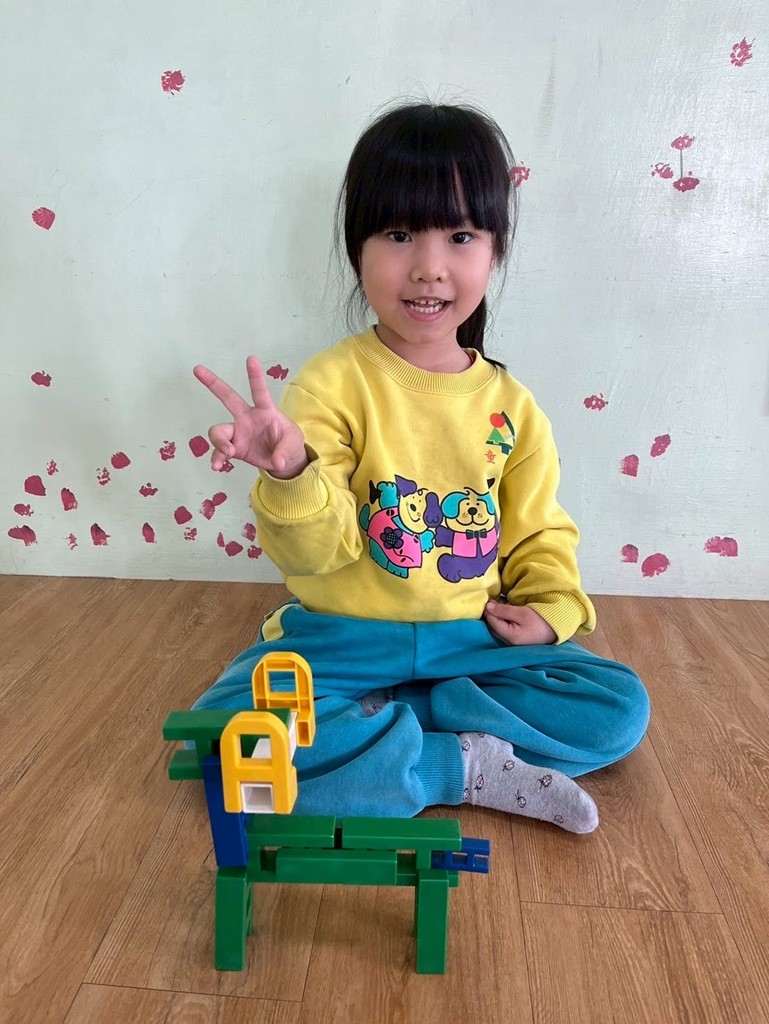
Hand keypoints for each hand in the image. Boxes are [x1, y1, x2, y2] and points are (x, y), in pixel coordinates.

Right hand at [193, 357, 307, 476]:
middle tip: (197, 369)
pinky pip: (218, 451)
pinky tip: (218, 466)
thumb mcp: (294, 443)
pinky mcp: (233, 448)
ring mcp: (238, 432)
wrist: (282, 460)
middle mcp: (247, 417)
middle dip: (213, 383)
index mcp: (265, 411)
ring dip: (219, 442)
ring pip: (218, 431)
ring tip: (228, 453)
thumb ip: (286, 451)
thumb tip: (277, 463)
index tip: (251, 359)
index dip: (255, 376)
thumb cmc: (289, 443)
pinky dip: (217, 459)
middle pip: (228, 397)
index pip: (259, 391)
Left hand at [483, 600, 556, 645]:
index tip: (490, 599)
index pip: (492, 622)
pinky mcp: (515, 638)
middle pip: (493, 625)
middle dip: (494, 613)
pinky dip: (505, 619)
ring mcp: (512, 641)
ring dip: (500, 616)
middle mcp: (508, 642)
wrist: (556, 628)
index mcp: (510, 636)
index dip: (489, 610)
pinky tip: (510, 613)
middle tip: (498, 602)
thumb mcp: (522, 612)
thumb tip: (488, 606)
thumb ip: (503, 610)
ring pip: (498, 626)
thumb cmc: (540, 620)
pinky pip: (504, 628)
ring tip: (507, 606)